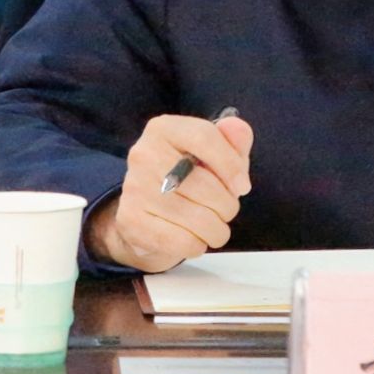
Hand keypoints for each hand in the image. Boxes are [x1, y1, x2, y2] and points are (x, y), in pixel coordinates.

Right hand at [87, 113, 254, 272]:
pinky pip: (183, 241)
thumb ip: (233, 140)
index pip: (205, 137)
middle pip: (205, 184)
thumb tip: (237, 129)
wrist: (147, 218)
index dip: (232, 165)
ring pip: (198, 218)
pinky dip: (198, 244)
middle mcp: (143, 153)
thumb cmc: (189, 181)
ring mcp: (134, 188)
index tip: (243, 186)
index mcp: (163, 129)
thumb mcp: (214, 155)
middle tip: (225, 210)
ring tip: (213, 226)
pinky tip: (193, 237)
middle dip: (227, 204)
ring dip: (216, 229)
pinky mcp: (131, 222)